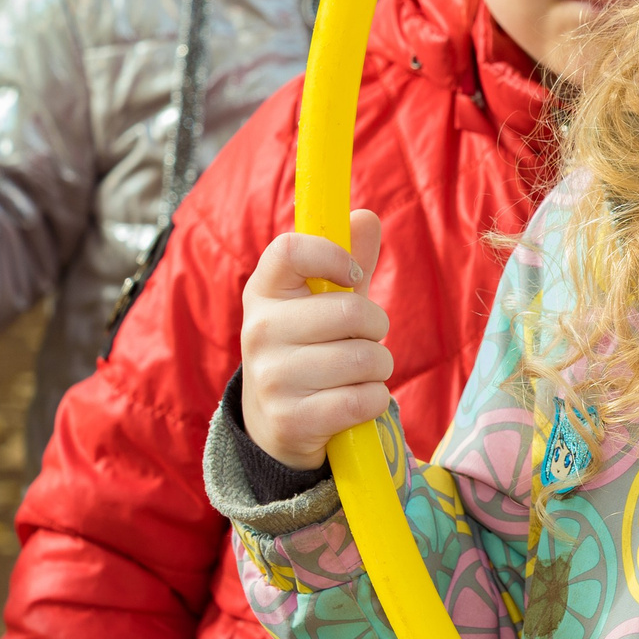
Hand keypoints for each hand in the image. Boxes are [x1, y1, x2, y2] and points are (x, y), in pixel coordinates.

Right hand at [239, 210, 392, 470]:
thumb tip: (366, 217)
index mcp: (264, 291)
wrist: (275, 421)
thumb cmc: (311, 347)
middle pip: (351, 311)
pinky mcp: (290, 420)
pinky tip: (356, 401)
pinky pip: (363, 399)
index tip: (354, 275)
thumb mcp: (323, 302)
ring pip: (365, 358)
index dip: (333, 255)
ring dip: (379, 367)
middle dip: (377, 326)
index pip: (291, 249)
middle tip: (365, 338)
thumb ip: (348, 259)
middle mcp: (259, 331)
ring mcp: (271, 378)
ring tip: (359, 373)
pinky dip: (375, 400)